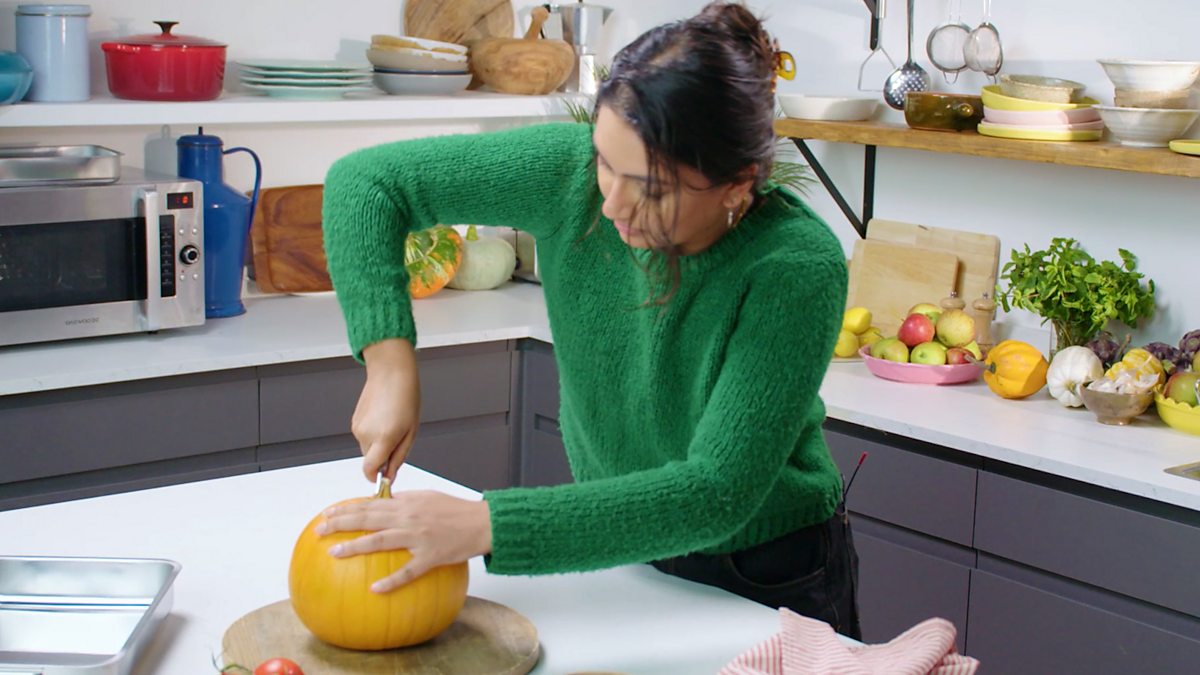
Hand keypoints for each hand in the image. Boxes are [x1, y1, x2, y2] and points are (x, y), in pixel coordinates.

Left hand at [317, 490, 492, 592]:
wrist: (483, 523)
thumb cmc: (456, 511)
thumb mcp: (428, 497)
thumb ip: (404, 500)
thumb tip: (382, 502)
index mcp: (407, 503)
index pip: (370, 503)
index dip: (346, 508)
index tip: (327, 513)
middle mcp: (409, 517)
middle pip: (368, 518)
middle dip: (340, 522)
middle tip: (319, 530)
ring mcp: (418, 538)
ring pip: (380, 541)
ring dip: (355, 546)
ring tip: (335, 551)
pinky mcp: (431, 557)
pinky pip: (408, 571)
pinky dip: (391, 581)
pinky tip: (375, 589)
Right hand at [355, 338, 420, 481]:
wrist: (391, 374)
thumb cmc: (406, 398)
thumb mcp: (411, 432)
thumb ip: (398, 457)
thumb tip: (389, 476)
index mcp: (383, 438)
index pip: (370, 470)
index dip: (375, 478)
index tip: (384, 478)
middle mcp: (366, 435)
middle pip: (370, 460)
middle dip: (382, 457)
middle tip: (397, 440)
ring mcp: (358, 428)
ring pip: (367, 449)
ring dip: (377, 445)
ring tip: (391, 425)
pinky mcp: (354, 422)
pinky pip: (363, 437)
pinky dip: (372, 434)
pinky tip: (382, 419)